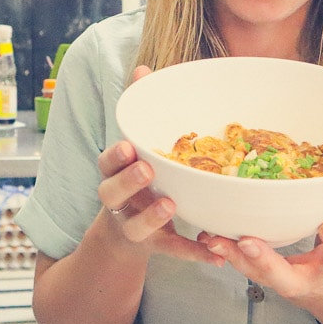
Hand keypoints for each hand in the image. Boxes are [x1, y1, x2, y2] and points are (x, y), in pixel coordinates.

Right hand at [97, 67, 222, 265]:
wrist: (124, 236)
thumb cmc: (135, 181)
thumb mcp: (134, 150)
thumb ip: (140, 113)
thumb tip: (143, 69)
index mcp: (114, 173)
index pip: (106, 163)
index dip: (114, 156)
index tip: (128, 147)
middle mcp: (119, 201)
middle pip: (112, 193)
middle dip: (128, 182)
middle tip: (146, 170)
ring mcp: (134, 226)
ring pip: (137, 226)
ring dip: (152, 217)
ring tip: (171, 206)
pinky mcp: (155, 247)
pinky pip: (174, 251)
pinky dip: (194, 253)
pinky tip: (217, 254)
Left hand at [197, 212, 322, 309]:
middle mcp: (311, 281)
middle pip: (285, 276)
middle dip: (265, 260)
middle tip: (247, 242)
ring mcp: (286, 285)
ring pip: (257, 275)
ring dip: (233, 257)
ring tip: (213, 240)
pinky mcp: (268, 281)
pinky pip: (246, 269)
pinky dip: (227, 254)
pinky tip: (209, 239)